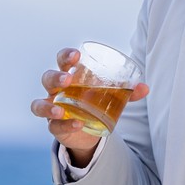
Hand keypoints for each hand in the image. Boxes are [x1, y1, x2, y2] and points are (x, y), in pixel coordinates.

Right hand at [30, 47, 149, 168]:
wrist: (87, 129)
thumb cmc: (95, 103)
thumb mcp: (111, 95)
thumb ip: (127, 92)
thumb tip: (145, 88)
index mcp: (69, 76)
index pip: (62, 61)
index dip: (66, 56)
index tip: (77, 55)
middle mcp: (56, 91)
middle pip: (48, 79)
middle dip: (56, 77)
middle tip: (68, 79)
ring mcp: (52, 109)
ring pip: (39, 104)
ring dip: (48, 106)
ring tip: (60, 109)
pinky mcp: (54, 127)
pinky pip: (53, 126)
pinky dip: (65, 125)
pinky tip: (77, 124)